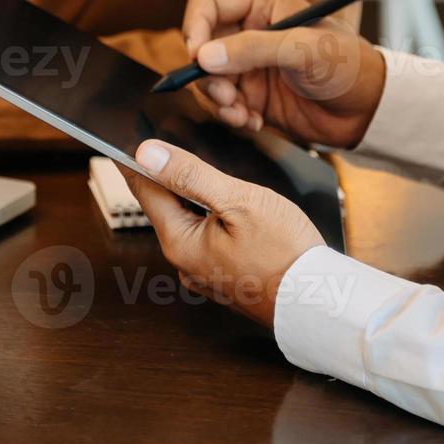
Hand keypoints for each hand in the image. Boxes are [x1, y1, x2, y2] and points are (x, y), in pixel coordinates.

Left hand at [120, 139, 323, 328]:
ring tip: (197, 172)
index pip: (146, 191)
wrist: (319, 302)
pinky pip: (206, 240)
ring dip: (191, 198)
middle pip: (166, 207)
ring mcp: (204, 274)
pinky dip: (209, 219)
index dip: (138, 161)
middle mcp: (184, 263)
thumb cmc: (286, 252)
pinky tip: (227, 209)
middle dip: (168, 178)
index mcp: (180, 243)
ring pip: (188, 223)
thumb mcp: (239, 201)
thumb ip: (191, 175)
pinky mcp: (223, 279)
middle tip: (164, 146)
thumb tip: (148, 154)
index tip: (125, 140)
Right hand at [181, 0, 386, 150]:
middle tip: (227, 96)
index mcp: (262, 4)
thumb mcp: (303, 50)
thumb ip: (253, 49)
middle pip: (201, 46)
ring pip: (208, 79)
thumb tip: (203, 56)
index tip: (198, 58)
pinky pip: (223, 104)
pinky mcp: (252, 96)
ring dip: (218, 101)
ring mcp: (249, 65)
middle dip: (208, 75)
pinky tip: (254, 123)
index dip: (195, 27)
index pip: (207, 4)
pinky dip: (231, 116)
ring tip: (241, 115)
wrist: (369, 111)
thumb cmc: (348, 66)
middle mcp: (250, 32)